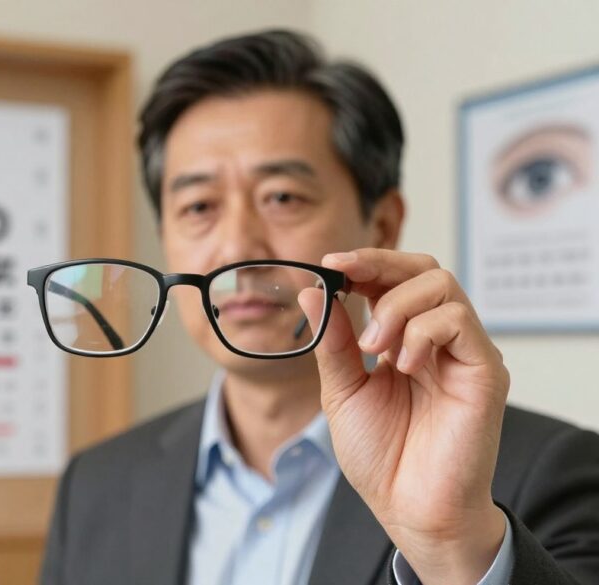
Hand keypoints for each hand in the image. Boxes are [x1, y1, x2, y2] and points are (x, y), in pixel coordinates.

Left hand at [297, 249, 509, 584]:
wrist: (409, 508)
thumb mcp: (342, 390)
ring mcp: (464, 352)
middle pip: (424, 268)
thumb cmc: (381, 456)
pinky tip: (402, 365)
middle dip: (379, 264)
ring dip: (394, 305)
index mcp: (404, 341)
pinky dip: (420, 331)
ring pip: (441, 284)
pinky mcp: (484, 370)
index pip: (394, 280)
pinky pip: (457, 320)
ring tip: (372, 346)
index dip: (365, 262)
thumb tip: (313, 291)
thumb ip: (333, 341)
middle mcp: (438, 341)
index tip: (329, 262)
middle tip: (345, 275)